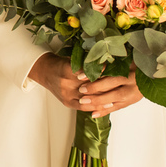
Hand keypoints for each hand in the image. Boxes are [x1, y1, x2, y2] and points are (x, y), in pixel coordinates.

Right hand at [28, 53, 143, 117]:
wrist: (45, 72)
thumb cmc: (60, 64)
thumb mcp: (71, 59)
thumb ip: (86, 63)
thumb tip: (107, 62)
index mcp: (65, 70)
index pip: (87, 72)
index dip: (100, 72)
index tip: (113, 71)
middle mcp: (65, 84)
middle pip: (89, 86)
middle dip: (105, 85)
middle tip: (120, 84)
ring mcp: (66, 95)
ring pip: (88, 98)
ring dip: (103, 97)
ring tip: (118, 94)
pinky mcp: (67, 102)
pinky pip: (84, 107)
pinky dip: (96, 106)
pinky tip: (107, 105)